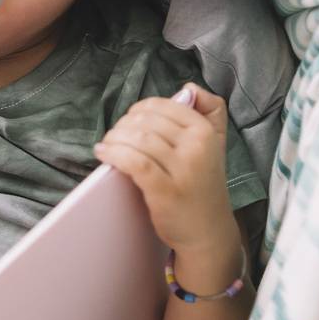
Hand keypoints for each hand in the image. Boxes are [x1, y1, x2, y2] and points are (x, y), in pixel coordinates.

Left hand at [94, 83, 237, 254]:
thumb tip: (187, 87)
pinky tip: (103, 154)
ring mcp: (183, 169)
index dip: (136, 111)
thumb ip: (208, 112)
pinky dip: (113, 154)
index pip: (160, 105)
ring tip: (106, 145)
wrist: (208, 232)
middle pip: (145, 120)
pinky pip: (133, 162)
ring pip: (137, 139)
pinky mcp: (165, 190)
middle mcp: (197, 146)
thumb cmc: (202, 185)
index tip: (127, 122)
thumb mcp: (214, 144)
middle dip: (122, 125)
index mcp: (205, 130)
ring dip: (114, 139)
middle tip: (114, 137)